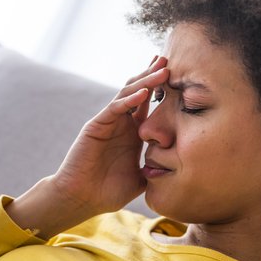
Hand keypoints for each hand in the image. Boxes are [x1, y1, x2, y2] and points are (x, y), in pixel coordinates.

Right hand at [5, 56, 169, 237]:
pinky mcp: (96, 126)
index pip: (148, 104)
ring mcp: (108, 122)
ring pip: (127, 94)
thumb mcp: (141, 179)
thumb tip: (179, 169)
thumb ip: (156, 169)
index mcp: (132, 132)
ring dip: (145, 81)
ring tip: (162, 69)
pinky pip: (114, 108)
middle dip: (153, 75)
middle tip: (169, 61)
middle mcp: (120, 123)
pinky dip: (129, 100)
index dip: (161, 89)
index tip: (178, 76)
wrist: (82, 199)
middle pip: (138, 91)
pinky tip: (144, 93)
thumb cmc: (108, 191)